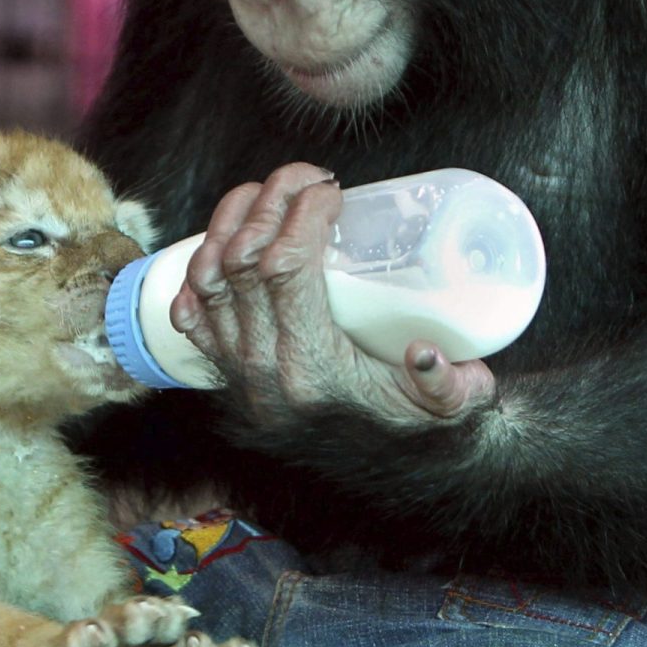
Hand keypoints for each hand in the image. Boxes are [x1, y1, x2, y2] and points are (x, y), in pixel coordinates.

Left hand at [170, 163, 495, 426]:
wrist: (390, 468)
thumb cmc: (422, 422)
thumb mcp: (456, 403)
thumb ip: (451, 384)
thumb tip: (426, 353)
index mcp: (311, 370)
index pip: (284, 268)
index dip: (301, 212)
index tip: (334, 189)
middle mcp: (262, 370)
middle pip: (242, 259)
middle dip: (269, 200)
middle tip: (305, 178)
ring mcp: (238, 372)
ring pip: (207, 277)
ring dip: (228, 222)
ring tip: (264, 193)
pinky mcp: (227, 374)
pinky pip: (191, 314)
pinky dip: (198, 270)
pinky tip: (225, 241)